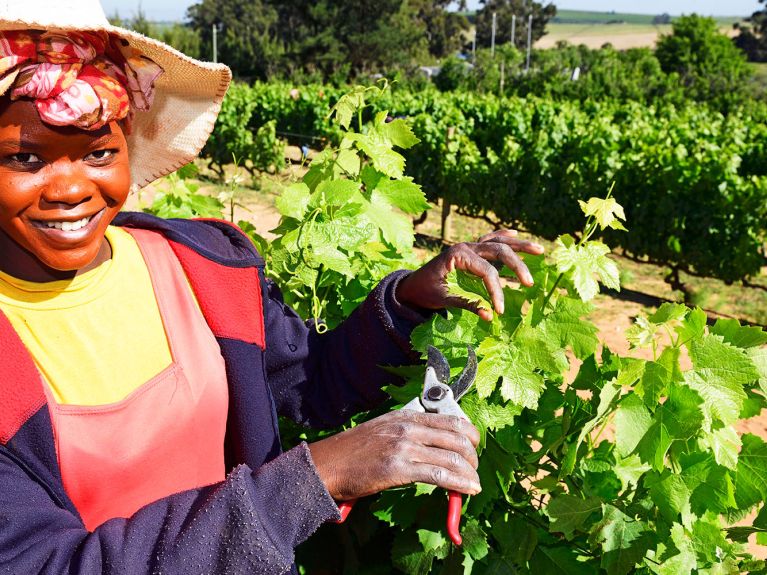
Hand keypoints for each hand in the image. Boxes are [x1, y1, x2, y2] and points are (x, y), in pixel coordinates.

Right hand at [307, 410, 480, 500]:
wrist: (327, 465)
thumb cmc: (352, 452)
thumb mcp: (384, 430)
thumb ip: (409, 433)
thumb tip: (435, 446)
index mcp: (405, 416)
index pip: (451, 419)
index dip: (470, 434)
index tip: (474, 447)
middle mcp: (408, 428)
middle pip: (458, 437)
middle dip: (473, 456)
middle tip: (474, 469)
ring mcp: (404, 447)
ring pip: (453, 457)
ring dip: (470, 473)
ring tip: (474, 484)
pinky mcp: (400, 469)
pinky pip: (440, 476)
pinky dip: (460, 484)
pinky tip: (468, 490)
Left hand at [396, 230, 544, 320]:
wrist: (411, 285)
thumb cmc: (425, 292)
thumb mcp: (443, 300)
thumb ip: (467, 305)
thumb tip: (489, 316)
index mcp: (457, 255)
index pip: (486, 271)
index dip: (495, 291)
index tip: (500, 310)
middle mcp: (465, 246)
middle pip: (498, 251)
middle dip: (517, 265)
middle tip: (530, 282)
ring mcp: (468, 245)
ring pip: (498, 241)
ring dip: (519, 245)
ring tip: (540, 249)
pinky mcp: (469, 249)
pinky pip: (489, 238)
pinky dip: (503, 235)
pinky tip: (515, 233)